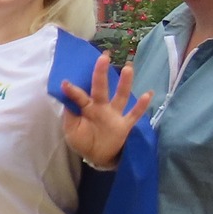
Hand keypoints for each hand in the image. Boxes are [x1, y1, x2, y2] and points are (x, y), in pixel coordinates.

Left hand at [60, 53, 151, 167]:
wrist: (97, 156)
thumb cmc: (83, 140)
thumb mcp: (71, 131)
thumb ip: (70, 116)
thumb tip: (66, 101)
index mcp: (86, 108)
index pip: (79, 97)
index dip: (72, 91)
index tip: (64, 83)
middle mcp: (101, 107)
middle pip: (101, 88)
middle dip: (101, 73)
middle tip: (104, 56)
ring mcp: (114, 115)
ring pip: (120, 96)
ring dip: (124, 83)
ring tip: (127, 67)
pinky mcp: (124, 125)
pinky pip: (134, 114)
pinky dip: (141, 106)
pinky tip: (148, 94)